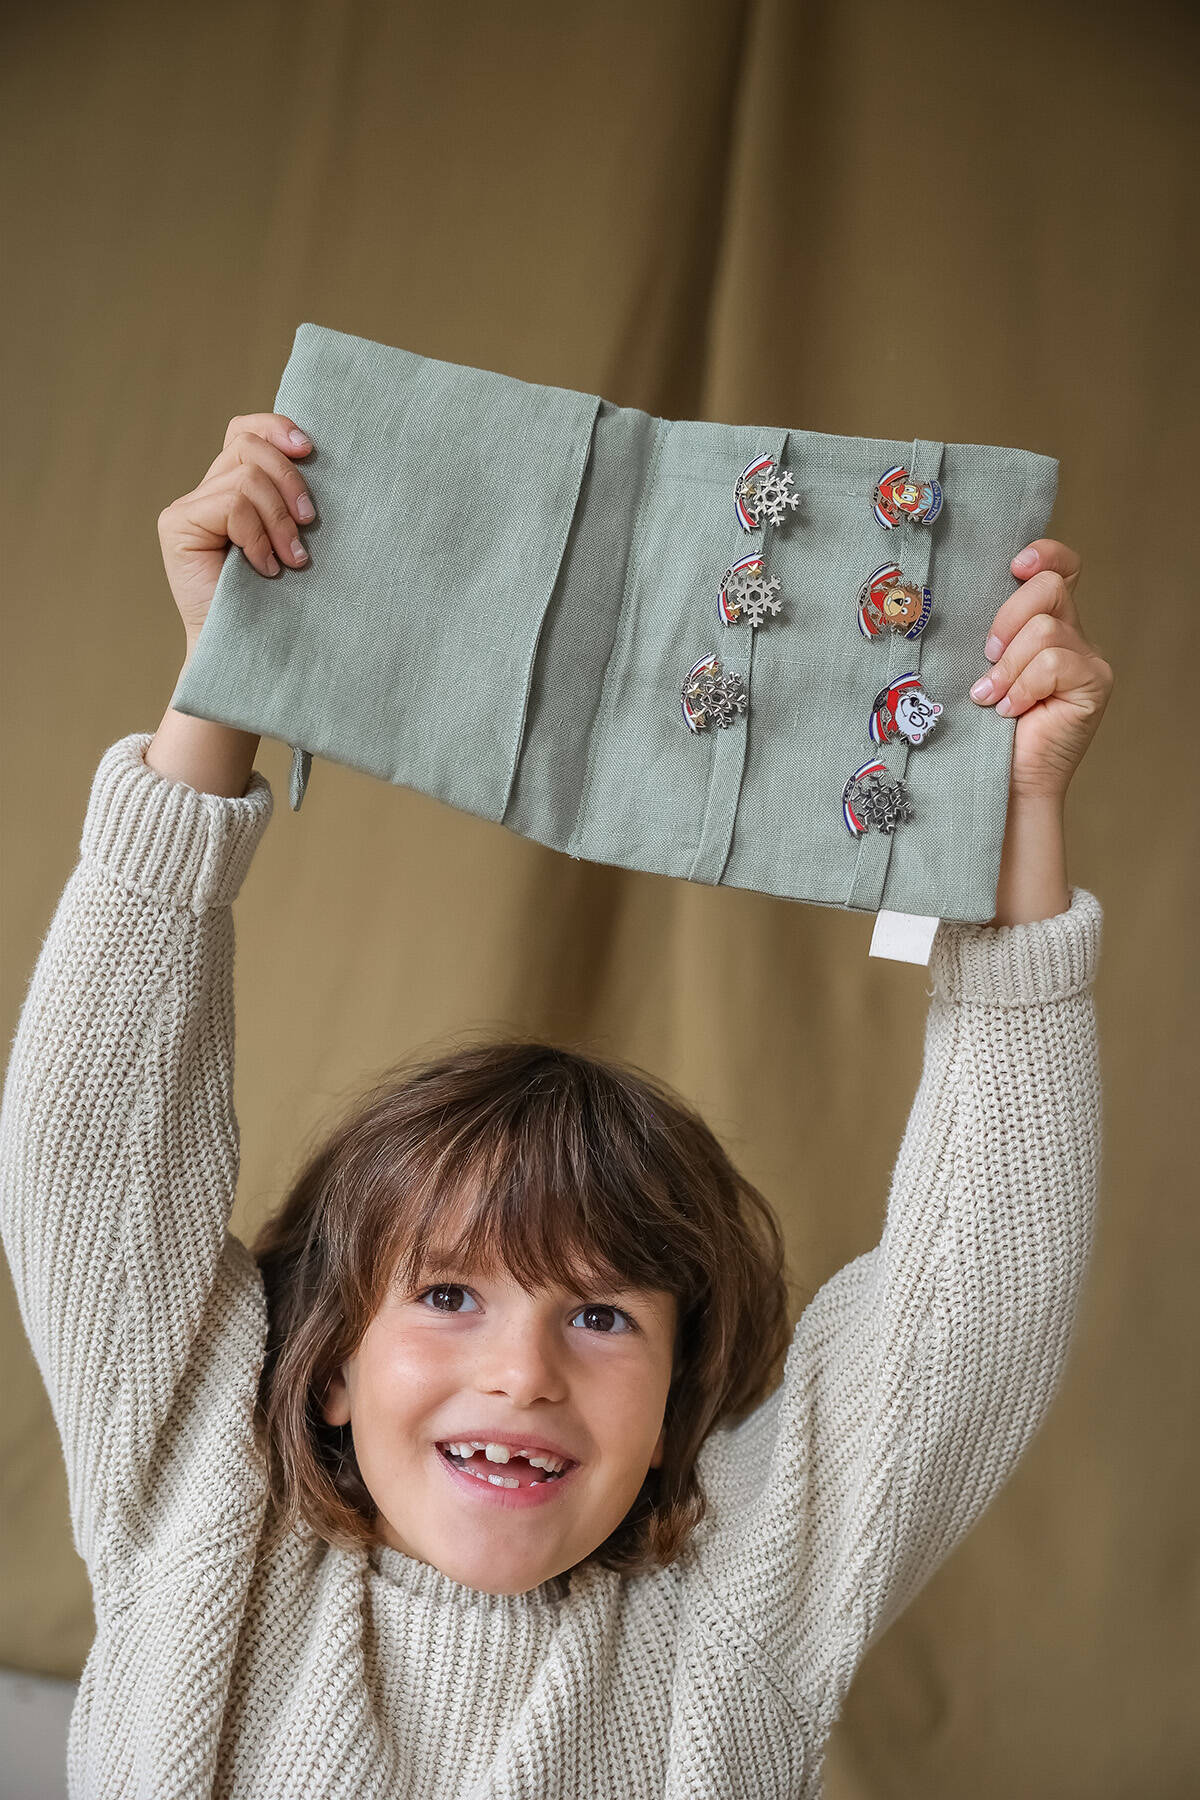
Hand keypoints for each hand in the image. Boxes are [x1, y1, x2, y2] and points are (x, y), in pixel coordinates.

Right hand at [157, 413, 317, 651]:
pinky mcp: (176, 526)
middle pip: (249, 448)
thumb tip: (312, 454)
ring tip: (291, 559)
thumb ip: (289, 497)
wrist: (251, 647)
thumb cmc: (280, 599)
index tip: (310, 449)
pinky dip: (257, 536)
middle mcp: (205, 492)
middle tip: (308, 525)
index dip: (275, 428)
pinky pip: (231, 506)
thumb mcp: (293, 536)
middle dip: (289, 482)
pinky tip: (265, 568)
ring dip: (278, 520)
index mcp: (232, 488)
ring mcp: (187, 508)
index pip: (244, 432)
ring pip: (244, 478)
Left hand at [970, 539, 1113, 802]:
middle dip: (1006, 618)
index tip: (1014, 566)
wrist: (1003, 781)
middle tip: (986, 657)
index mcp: (1046, 623)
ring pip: (1044, 629)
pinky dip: (1023, 686)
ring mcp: (1089, 660)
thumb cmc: (983, 728)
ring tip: (992, 697)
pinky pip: (1054, 662)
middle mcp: (1074, 635)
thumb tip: (955, 599)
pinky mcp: (1094, 685)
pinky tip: (1010, 711)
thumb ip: (987, 635)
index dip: (1043, 555)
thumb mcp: (979, 668)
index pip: (1061, 568)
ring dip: (1008, 666)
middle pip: (1048, 587)